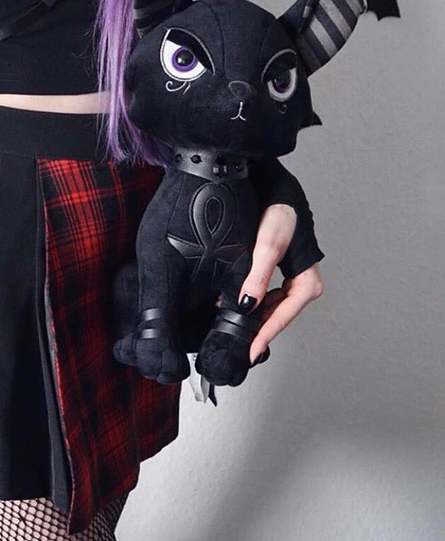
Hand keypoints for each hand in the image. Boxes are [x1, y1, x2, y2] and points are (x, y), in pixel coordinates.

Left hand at [232, 203, 324, 364]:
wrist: (277, 187)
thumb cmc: (281, 212)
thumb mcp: (268, 246)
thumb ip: (258, 276)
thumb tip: (248, 305)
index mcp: (307, 281)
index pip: (282, 317)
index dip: (265, 335)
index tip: (251, 352)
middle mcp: (302, 281)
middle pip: (278, 314)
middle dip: (259, 329)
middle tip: (239, 346)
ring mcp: (292, 276)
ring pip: (273, 305)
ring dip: (255, 315)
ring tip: (234, 328)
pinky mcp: (280, 268)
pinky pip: (268, 292)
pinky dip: (253, 298)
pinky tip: (237, 301)